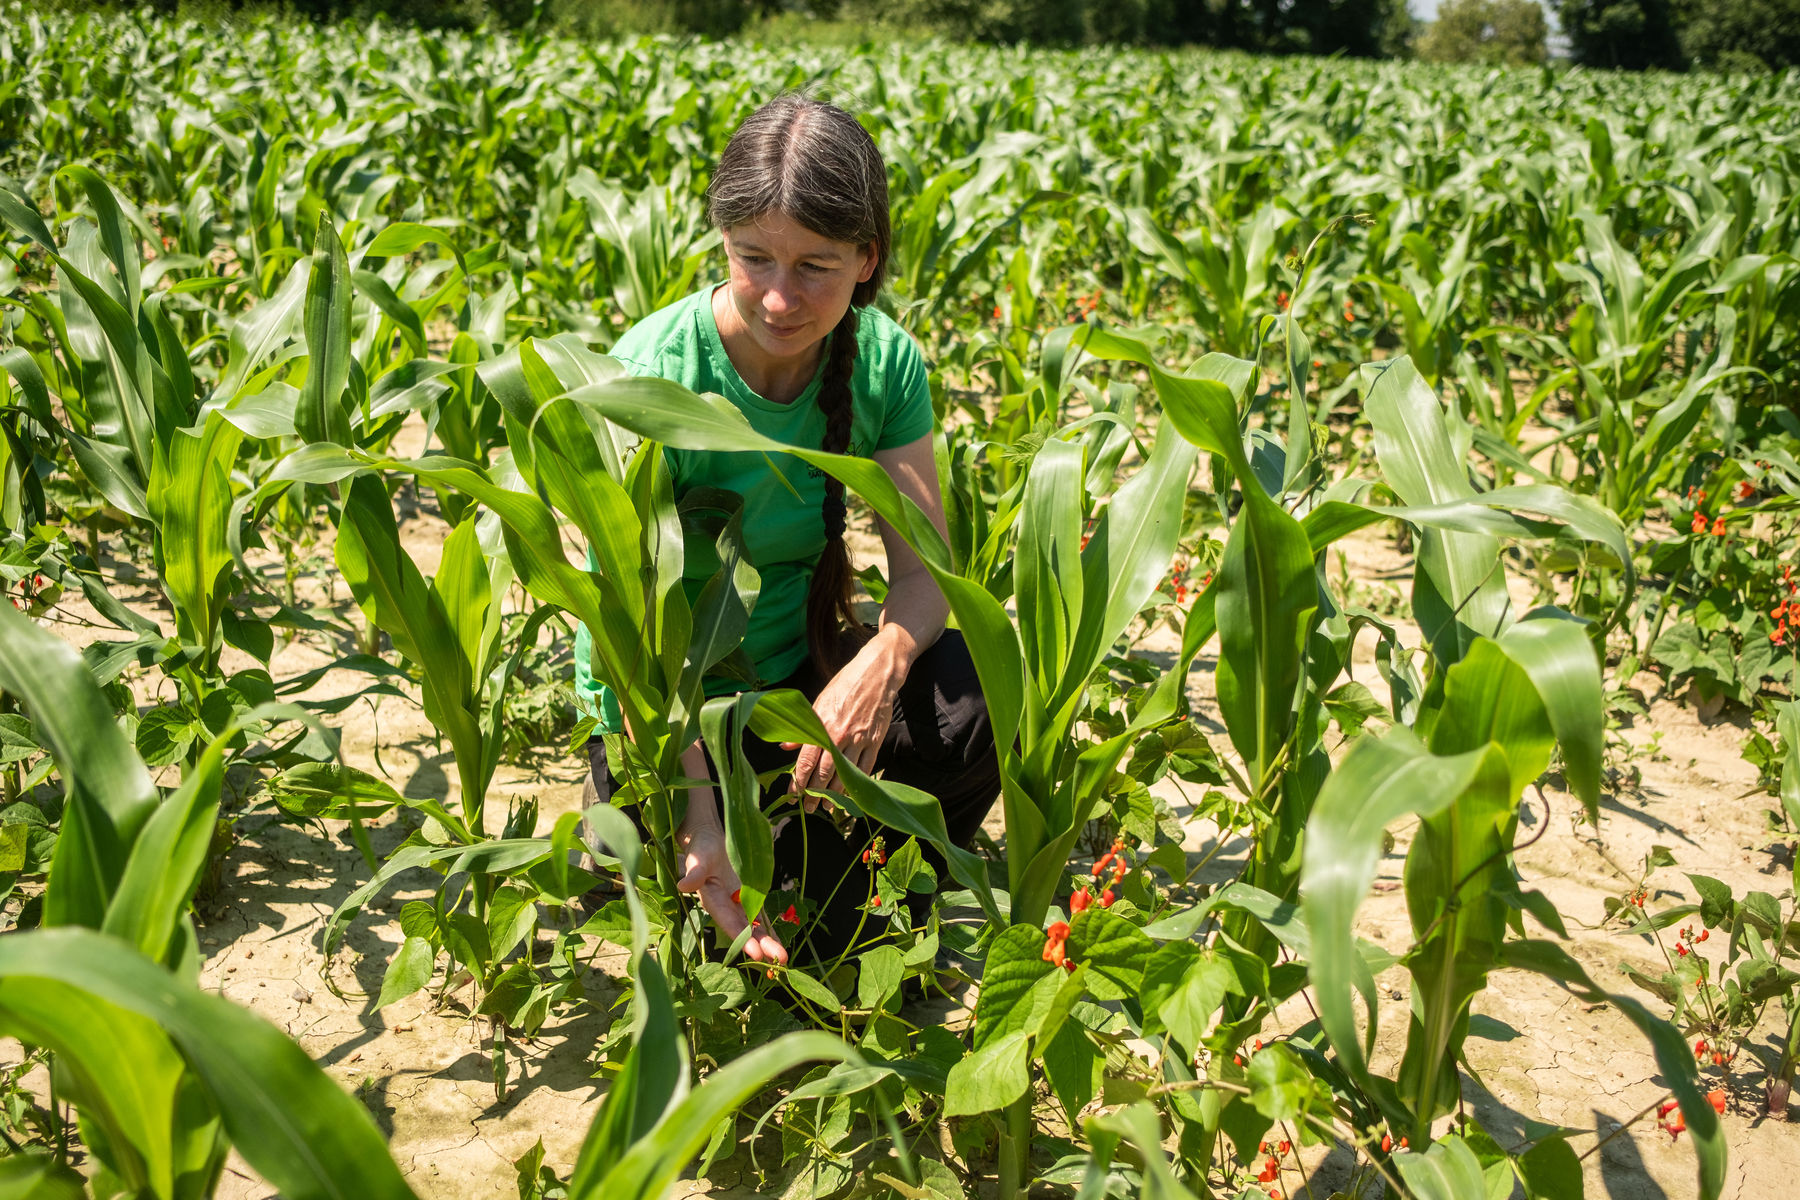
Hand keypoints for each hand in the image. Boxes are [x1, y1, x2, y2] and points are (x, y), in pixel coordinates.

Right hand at [676, 823, 787, 964]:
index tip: (756, 953)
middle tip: (779, 960)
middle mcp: (726, 908)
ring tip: (783, 959)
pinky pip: (760, 917)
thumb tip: (684, 885)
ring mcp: (738, 905)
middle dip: (761, 945)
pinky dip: (769, 931)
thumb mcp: (697, 858)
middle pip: (745, 930)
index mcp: (713, 901)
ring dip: (768, 943)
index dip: (742, 938)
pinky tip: (779, 945)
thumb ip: (694, 872)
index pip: (729, 922)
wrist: (708, 842)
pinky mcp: (748, 899)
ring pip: (755, 927)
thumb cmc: (701, 849)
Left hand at [781, 633, 905, 811]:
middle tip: (808, 809)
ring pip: (845, 775)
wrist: (876, 674)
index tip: (793, 795)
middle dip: (814, 794)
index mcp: (822, 725)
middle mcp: (839, 736)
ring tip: (827, 808)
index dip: (799, 781)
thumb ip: (804, 728)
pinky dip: (856, 785)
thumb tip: (784, 746)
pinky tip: (850, 795)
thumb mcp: (818, 702)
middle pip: (825, 773)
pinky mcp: (875, 742)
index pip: (807, 761)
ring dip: (834, 795)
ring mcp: (859, 740)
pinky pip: (865, 769)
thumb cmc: (845, 685)